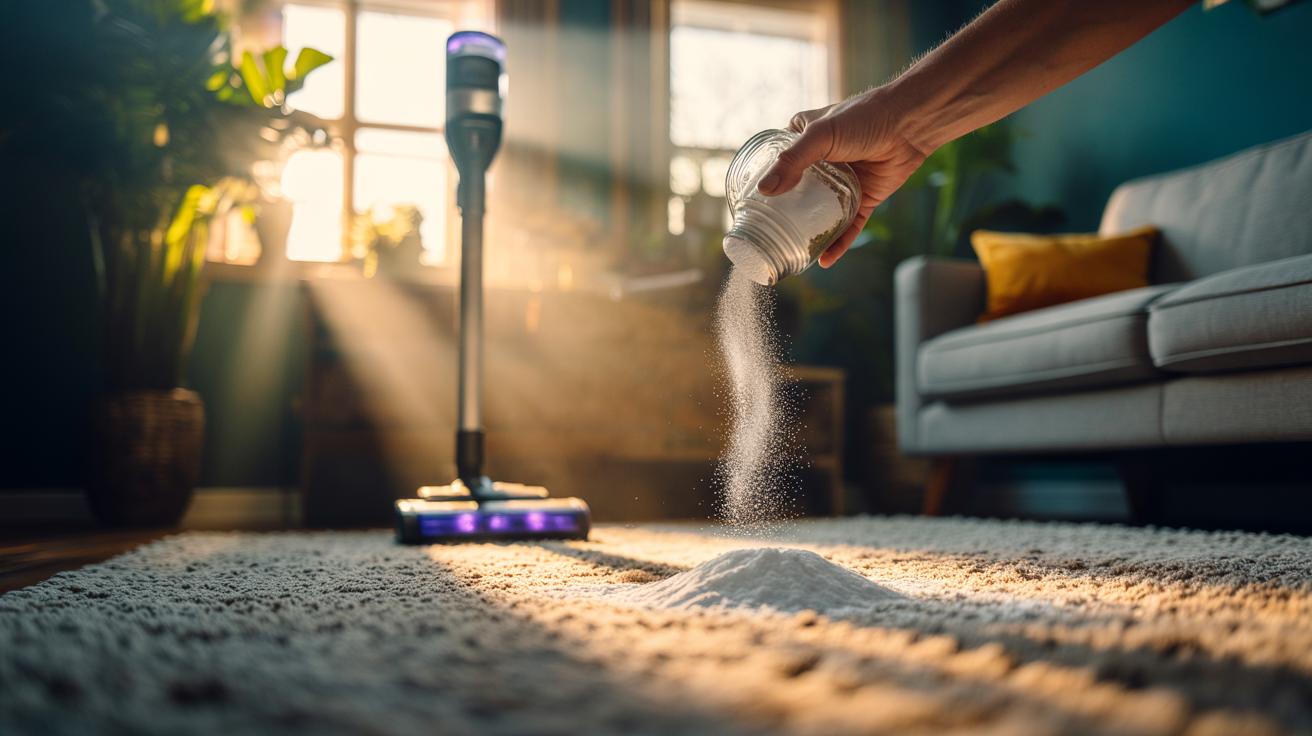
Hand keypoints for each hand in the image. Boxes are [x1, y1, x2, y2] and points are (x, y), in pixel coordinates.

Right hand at [758, 89, 930, 267]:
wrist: (909, 124)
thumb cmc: (863, 118)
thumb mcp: (821, 134)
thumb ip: (792, 161)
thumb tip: (765, 190)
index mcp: (804, 141)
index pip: (777, 165)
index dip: (763, 184)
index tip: (747, 206)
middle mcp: (821, 164)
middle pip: (796, 195)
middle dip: (783, 216)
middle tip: (765, 236)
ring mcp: (842, 184)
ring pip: (821, 214)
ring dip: (808, 234)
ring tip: (792, 254)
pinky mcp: (863, 199)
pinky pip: (848, 226)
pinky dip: (838, 243)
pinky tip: (825, 260)